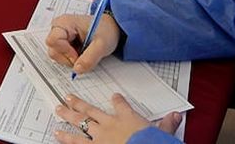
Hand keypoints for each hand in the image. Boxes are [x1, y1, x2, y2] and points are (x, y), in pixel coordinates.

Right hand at [45, 13, 119, 75]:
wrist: (110, 29)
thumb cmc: (106, 31)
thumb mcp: (102, 45)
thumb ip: (90, 58)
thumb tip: (77, 69)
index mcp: (65, 23)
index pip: (53, 41)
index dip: (65, 52)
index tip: (78, 55)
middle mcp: (59, 28)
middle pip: (53, 50)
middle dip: (67, 58)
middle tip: (82, 56)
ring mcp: (60, 35)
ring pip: (55, 54)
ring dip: (69, 60)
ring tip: (83, 54)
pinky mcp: (62, 42)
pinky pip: (60, 56)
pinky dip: (70, 59)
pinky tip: (80, 54)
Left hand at [54, 93, 181, 143]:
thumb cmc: (151, 142)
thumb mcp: (163, 133)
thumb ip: (167, 124)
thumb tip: (177, 115)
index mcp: (126, 119)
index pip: (121, 105)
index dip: (117, 100)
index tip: (114, 96)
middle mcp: (109, 125)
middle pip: (90, 111)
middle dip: (78, 104)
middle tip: (66, 98)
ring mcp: (99, 137)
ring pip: (80, 125)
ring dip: (67, 119)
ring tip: (58, 113)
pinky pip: (77, 143)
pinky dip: (67, 140)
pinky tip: (57, 136)